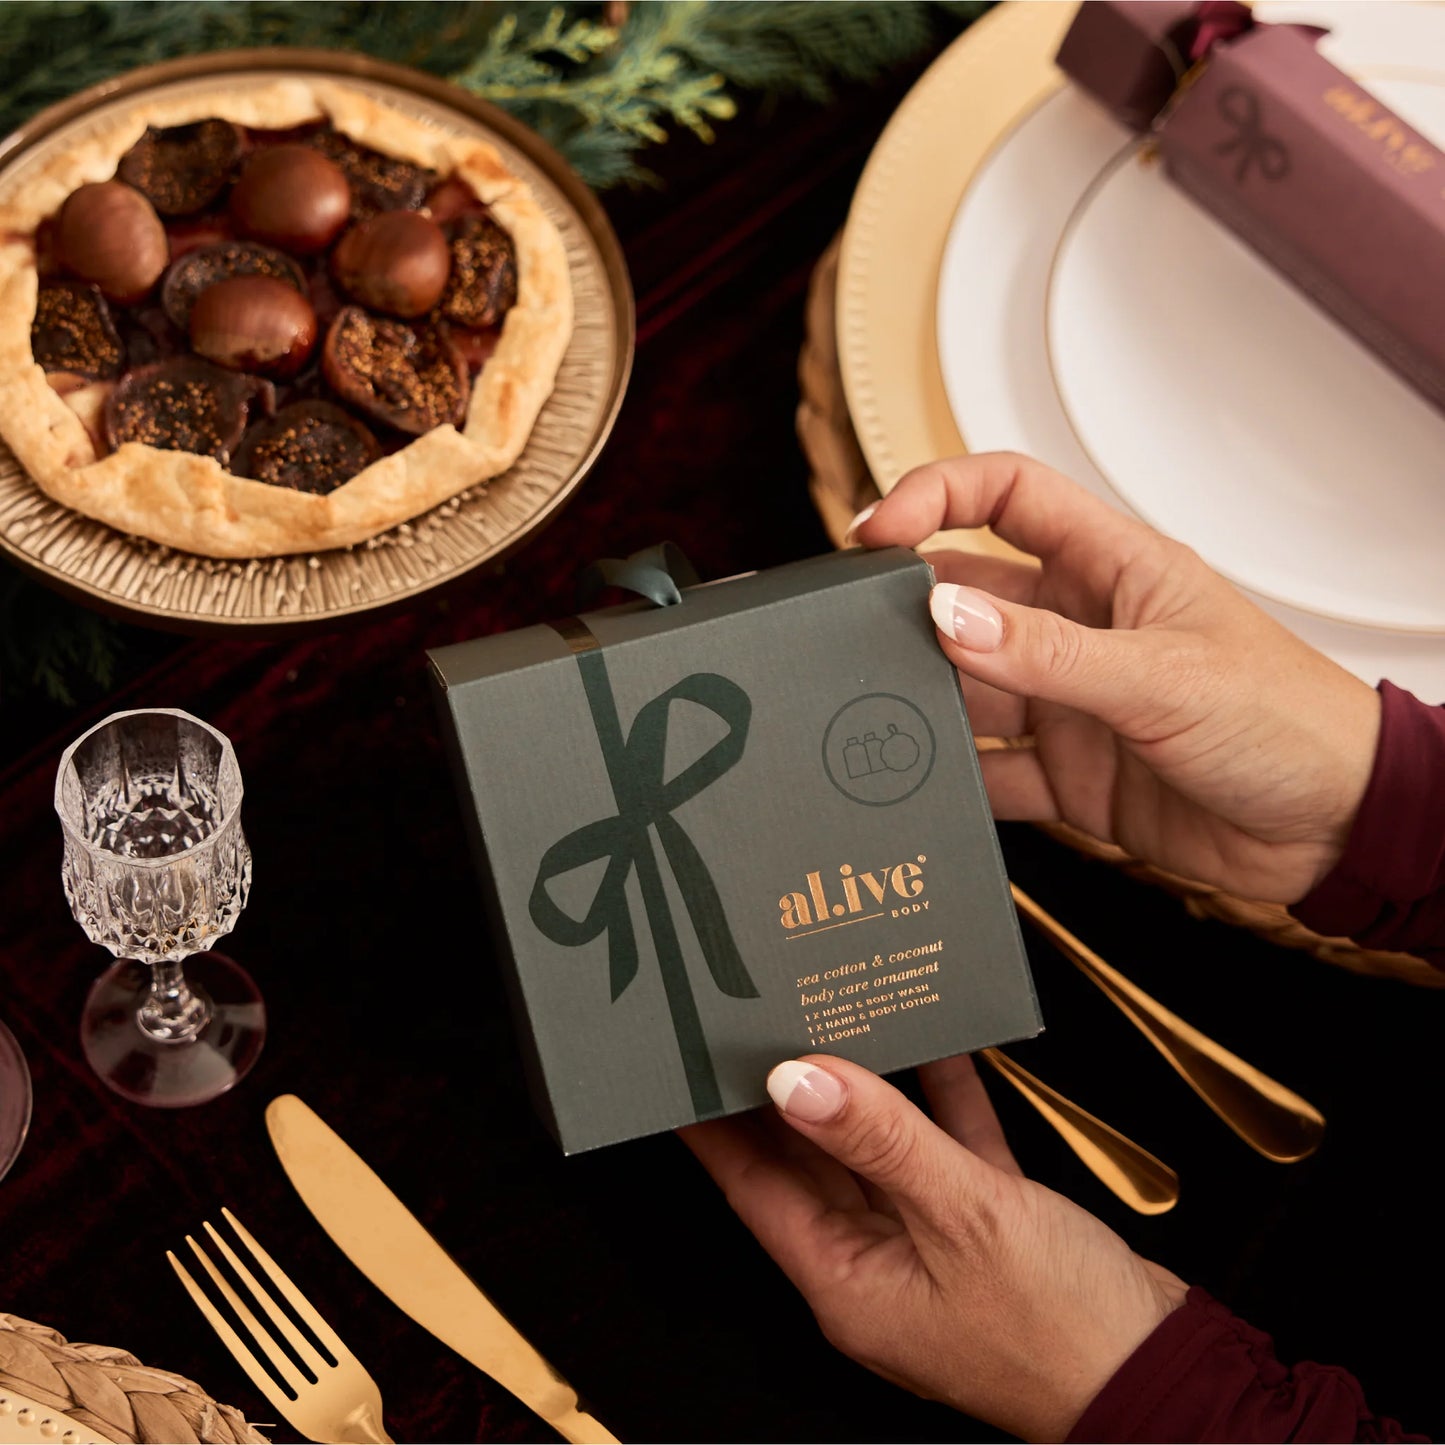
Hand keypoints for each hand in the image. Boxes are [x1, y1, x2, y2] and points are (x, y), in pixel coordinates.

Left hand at [680, 1053, 1185, 1441]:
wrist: (1167, 1376)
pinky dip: (939, 1099)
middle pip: (809, 1162)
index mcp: (846, 1279)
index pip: (754, 1187)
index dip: (715, 1126)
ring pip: (878, 1149)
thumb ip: (879, 1139)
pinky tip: (936, 1042)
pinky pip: (946, 1148)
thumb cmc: (1061, 1327)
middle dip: (781, 1092)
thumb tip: (792, 1079)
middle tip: (754, 1018)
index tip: (686, 1065)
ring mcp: (929, 1245)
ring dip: (862, 1086)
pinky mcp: (984, 1227)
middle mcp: (876, 1263)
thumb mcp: (962, 1217)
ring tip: (833, 1011)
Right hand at [850, 452, 1380, 902]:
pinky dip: (956, 782)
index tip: (875, 531)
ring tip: (888, 719)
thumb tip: (946, 617)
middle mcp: (1078, 629)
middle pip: (967, 597)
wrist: (1334, 831)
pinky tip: (930, 789)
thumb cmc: (1289, 722)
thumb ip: (1047, 653)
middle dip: (910, 612)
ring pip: (967, 688)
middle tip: (856, 636)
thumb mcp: (1162, 676)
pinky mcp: (1066, 775)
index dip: (937, 495)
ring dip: (928, 702)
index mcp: (1112, 569)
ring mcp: (1067, 703)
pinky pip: (989, 773)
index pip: (1008, 497)